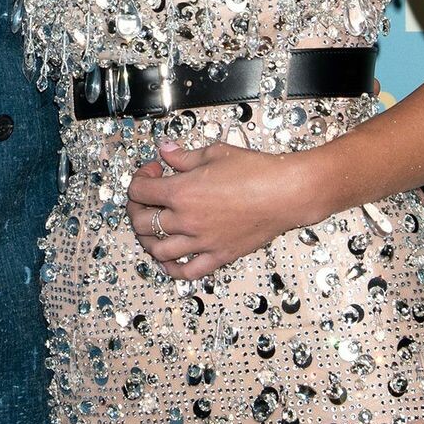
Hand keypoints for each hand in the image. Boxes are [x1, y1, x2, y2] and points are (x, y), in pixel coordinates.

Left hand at [127, 139, 308, 279]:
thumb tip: (166, 151)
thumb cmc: (256, 171)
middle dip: (137, 208)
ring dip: (148, 239)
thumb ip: (184, 156)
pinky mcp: (219, 255)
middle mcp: (186, 220)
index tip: (152, 172)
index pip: (139, 191)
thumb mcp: (214, 153)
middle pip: (141, 222)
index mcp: (182, 192)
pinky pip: (187, 271)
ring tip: (154, 228)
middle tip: (146, 199)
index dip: (140, 178)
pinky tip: (169, 260)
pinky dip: (172, 268)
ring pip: (158, 250)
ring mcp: (201, 241)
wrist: (286, 193)